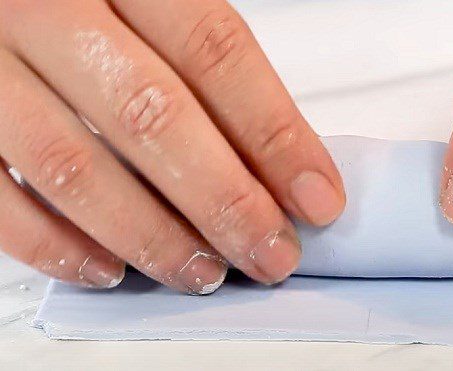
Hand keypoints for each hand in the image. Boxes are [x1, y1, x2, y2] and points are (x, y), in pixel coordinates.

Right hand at [0, 1, 344, 292]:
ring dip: (153, 235)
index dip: (275, 133)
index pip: (214, 52)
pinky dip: (56, 245)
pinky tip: (111, 268)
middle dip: (225, 201)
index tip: (316, 196)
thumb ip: (197, 62)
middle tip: (270, 252)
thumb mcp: (141, 0)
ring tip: (204, 271)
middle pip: (154, 117)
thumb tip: (273, 158)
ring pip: (76, 166)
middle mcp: (45, 8)